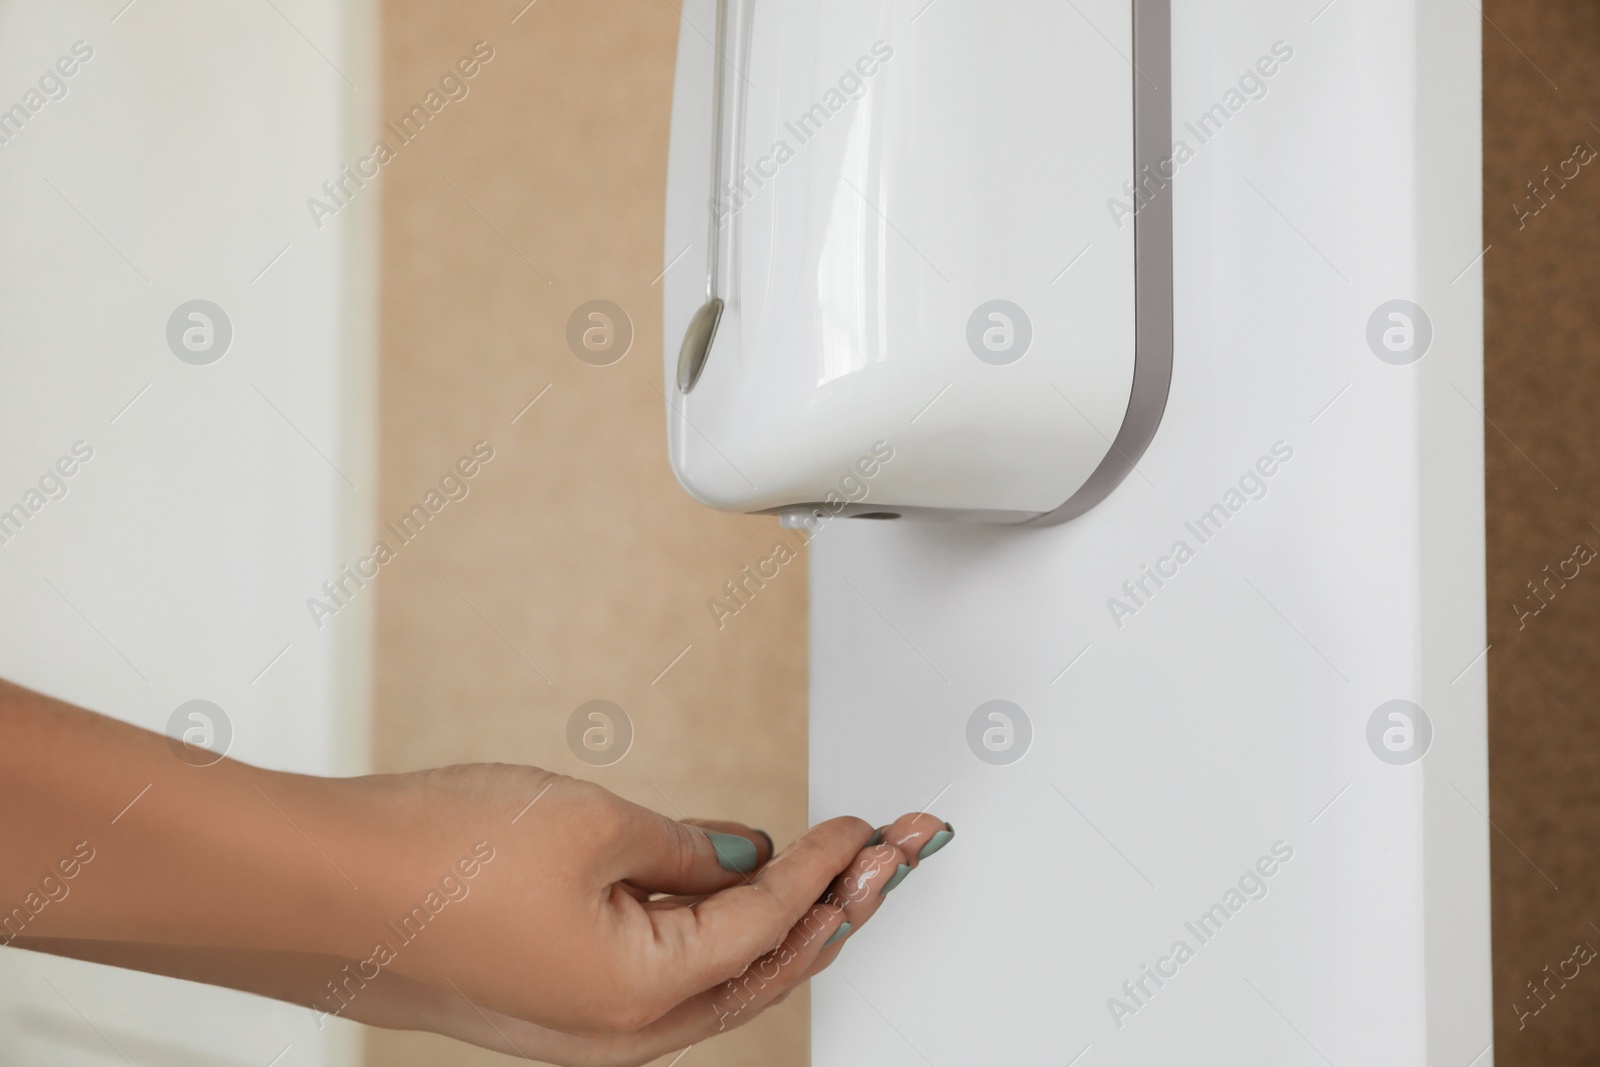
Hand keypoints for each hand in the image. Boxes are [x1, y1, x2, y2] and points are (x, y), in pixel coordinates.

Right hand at [299, 763, 952, 1060]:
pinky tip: (736, 886)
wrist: (320, 882)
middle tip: (899, 854)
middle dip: (840, 905)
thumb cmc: (440, 856)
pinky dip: (715, 927)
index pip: (772, 924)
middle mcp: (621, 1033)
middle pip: (765, 968)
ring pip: (718, 975)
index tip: (873, 825)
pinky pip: (663, 970)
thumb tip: (750, 856)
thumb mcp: (596, 824)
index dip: (832, 866)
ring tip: (843, 869)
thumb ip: (690, 848)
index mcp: (644, 998)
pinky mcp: (556, 999)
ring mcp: (586, 1025)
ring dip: (785, 918)